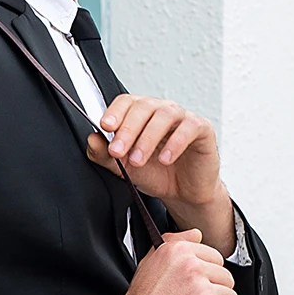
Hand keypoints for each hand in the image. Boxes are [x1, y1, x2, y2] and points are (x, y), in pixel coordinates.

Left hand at [86, 93, 221, 205]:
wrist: (184, 193)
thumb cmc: (157, 174)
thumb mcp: (125, 169)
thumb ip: (105, 156)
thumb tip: (91, 140)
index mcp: (141, 115)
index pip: (126, 102)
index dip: (115, 112)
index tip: (105, 127)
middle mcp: (161, 111)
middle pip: (143, 107)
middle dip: (127, 129)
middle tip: (118, 151)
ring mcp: (183, 118)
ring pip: (165, 115)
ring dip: (148, 138)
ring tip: (138, 159)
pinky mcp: (202, 129)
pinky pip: (189, 128)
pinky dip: (175, 143)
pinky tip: (165, 159)